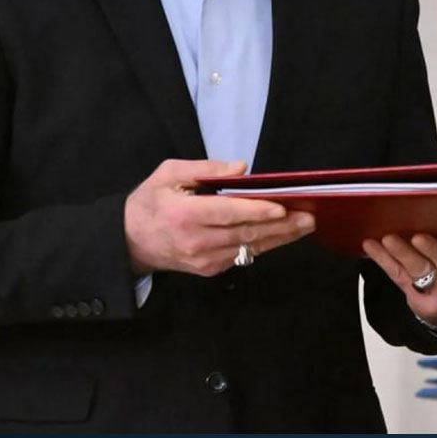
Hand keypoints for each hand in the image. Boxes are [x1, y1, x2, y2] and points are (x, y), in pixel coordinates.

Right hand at [123, 158, 315, 275]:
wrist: (128, 242)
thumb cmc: (150, 202)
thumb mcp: (168, 174)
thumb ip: (205, 168)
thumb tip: (241, 168)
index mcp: (184, 215)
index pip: (227, 214)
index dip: (256, 211)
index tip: (282, 206)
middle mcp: (196, 241)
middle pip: (245, 234)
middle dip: (281, 226)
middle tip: (308, 217)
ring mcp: (203, 260)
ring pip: (248, 248)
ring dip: (279, 238)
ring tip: (304, 226)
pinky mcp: (209, 270)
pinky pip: (242, 256)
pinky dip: (263, 245)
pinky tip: (282, 235)